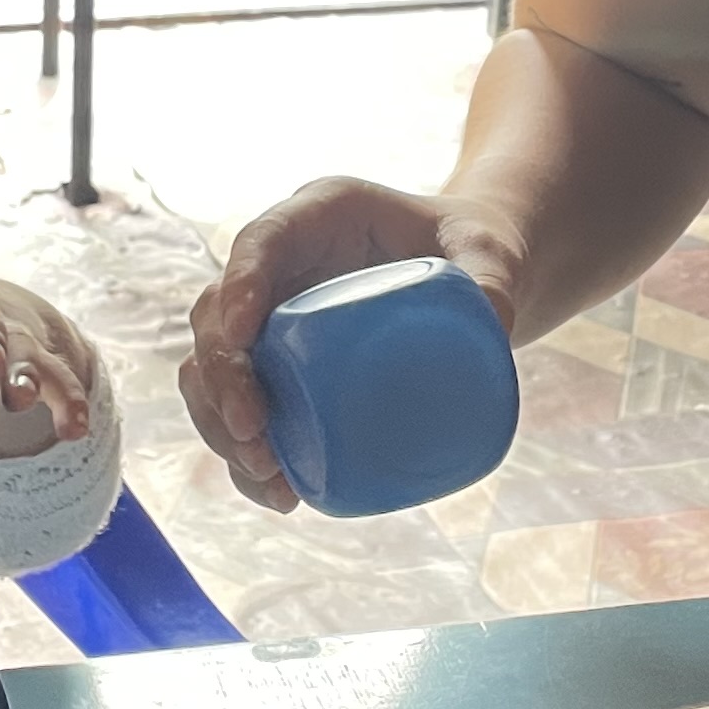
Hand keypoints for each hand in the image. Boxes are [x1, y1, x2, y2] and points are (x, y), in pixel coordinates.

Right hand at [179, 178, 520, 510]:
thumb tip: (497, 320)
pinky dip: (247, 455)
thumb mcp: (487, 250)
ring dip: (220, 426)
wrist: (469, 276)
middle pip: (216, 316)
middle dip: (220, 379)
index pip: (258, 243)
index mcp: (317, 216)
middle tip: (256, 433)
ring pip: (211, 370)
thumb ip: (490, 275)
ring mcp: (275, 321)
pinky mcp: (285, 370)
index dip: (238, 288)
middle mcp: (281, 267)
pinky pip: (245, 410)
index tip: (243, 339)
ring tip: (267, 474)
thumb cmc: (472, 248)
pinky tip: (279, 493)